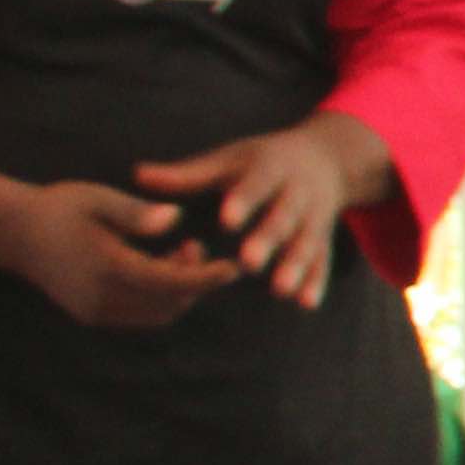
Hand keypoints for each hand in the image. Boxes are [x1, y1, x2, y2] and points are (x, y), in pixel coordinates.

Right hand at [0, 180, 240, 329]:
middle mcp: (100, 297)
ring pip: (156, 315)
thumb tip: (175, 220)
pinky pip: (140, 316)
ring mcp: (94, 311)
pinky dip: (160, 298)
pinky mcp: (92, 315)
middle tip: (195, 246)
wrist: (14, 233)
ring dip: (179, 291)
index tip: (232, 268)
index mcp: (105, 266)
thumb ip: (136, 213)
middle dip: (193, 281)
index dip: (204, 278)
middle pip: (168, 304)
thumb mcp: (98, 199)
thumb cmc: (60, 208)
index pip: (168, 282)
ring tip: (178, 254)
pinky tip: (158, 267)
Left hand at [135, 113, 393, 309]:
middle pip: (284, 217)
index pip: (257, 184)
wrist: (326, 159)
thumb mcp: (229, 159)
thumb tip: (138, 176)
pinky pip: (323, 262)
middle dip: (268, 239)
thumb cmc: (262, 161)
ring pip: (307, 242)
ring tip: (278, 290)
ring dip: (294, 266)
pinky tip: (305, 304)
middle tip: (248, 263)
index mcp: (271, 168)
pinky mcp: (323, 239)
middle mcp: (298, 193)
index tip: (226, 221)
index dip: (244, 202)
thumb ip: (188, 174)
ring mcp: (314, 217)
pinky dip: (315, 282)